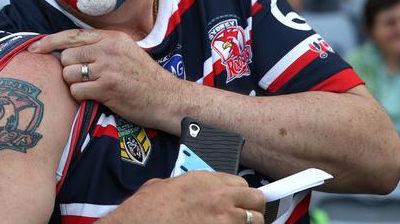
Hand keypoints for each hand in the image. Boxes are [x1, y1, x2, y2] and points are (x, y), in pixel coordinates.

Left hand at [28, 29, 174, 128]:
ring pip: (68, 75)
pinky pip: (76, 91)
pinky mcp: (107, 87)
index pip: (71, 35)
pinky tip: (96, 97)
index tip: (33, 48)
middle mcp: (108, 48)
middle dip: (69, 70)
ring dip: (74, 84)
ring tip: (92, 88)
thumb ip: (100, 46)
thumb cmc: (143, 77)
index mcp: (111, 37)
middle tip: (83, 78)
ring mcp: (107, 68)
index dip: (49, 42)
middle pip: (66, 56)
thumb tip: (67, 49)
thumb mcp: (125, 51)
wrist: (166, 97)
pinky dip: (81, 97)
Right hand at [102, 171, 265, 223]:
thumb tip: (179, 188)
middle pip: (256, 198)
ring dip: (250, 223)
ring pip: (257, 220)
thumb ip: (180, 184)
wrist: (142, 222)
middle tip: (245, 215)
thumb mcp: (162, 185)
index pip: (240, 183)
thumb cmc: (148, 207)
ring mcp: (225, 219)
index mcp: (205, 180)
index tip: (238, 200)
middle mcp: (220, 197)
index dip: (240, 194)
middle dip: (253, 207)